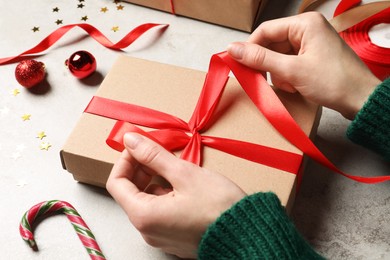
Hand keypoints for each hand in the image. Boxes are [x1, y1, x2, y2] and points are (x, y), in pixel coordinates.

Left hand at [106, 133, 245, 258]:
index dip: (126, 160)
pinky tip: (183, 186)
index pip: (117, 183)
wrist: (247, 235)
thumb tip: (131, 139)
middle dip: (141, 169)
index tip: (140, 147)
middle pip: (130, 193)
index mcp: (144, 215)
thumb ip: (153, 155)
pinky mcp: (174, 238)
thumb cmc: (219, 207)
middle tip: (159, 153)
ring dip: (154, 181)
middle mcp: (148, 231)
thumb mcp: (184, 173)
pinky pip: (160, 213)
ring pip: (146, 202)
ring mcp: (161, 237)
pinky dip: (165, 195)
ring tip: (175, 168)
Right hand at [227, 12, 380, 119]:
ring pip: (279, 56)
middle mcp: (308, 29)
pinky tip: (296, 86)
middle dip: (268, 65)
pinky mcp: (313, 56)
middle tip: (263, 80)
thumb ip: (260, 59)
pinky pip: (289, 63)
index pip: (266, 30)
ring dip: (278, 73)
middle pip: (272, 44)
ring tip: (289, 85)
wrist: (360, 100)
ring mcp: (311, 43)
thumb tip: (233, 49)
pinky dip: (287, 76)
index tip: (238, 63)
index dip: (250, 48)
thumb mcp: (292, 71)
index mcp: (304, 24)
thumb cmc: (334, 82)